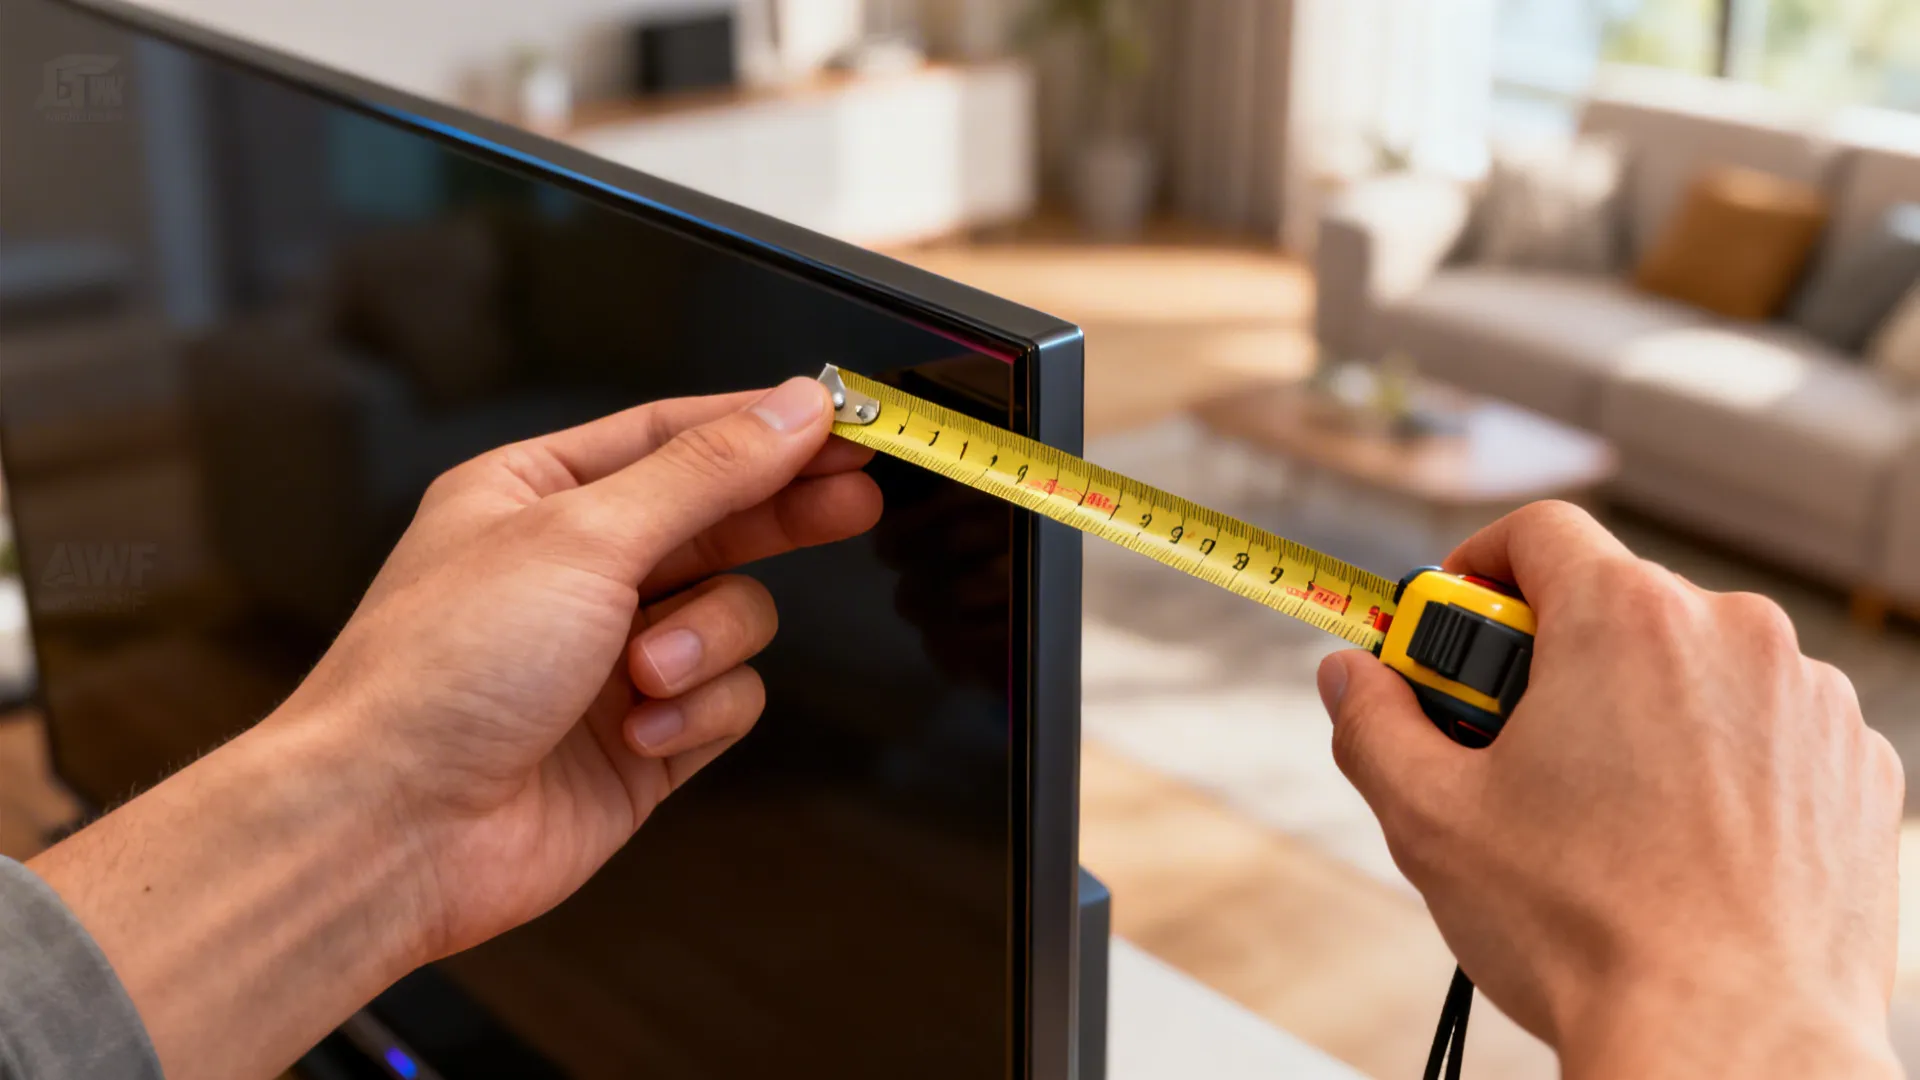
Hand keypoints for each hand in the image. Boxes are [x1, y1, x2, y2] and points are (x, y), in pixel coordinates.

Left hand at [278, 377, 880, 960]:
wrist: (393, 829)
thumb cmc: (440, 671)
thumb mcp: (584, 536)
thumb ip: (705, 472)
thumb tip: (789, 410)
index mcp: (536, 495)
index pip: (676, 435)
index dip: (765, 426)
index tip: (845, 421)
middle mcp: (575, 571)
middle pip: (719, 521)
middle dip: (781, 515)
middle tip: (854, 500)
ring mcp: (611, 658)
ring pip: (734, 617)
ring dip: (706, 644)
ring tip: (645, 674)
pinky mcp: (643, 740)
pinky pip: (726, 702)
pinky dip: (694, 716)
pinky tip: (640, 733)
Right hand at [1317, 502, 1902, 1078]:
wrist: (1735, 1046)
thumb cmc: (1588, 932)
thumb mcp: (1432, 819)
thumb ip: (1374, 722)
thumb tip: (1349, 675)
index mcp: (1626, 620)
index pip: (1538, 532)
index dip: (1477, 568)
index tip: (1452, 630)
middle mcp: (1734, 635)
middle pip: (1615, 603)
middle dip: (1550, 658)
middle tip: (1506, 745)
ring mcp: (1813, 702)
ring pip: (1695, 668)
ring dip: (1640, 710)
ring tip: (1601, 817)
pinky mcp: (1859, 769)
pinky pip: (1768, 729)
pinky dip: (1720, 763)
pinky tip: (1679, 845)